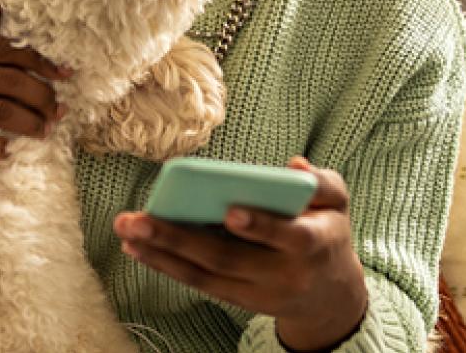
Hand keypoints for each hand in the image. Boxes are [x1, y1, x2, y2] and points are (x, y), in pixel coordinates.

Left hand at [113, 157, 368, 350]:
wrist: (329, 294)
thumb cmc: (327, 231)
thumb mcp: (338, 202)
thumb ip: (324, 182)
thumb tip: (295, 166)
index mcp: (314, 243)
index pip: (289, 236)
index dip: (261, 225)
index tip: (230, 211)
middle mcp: (283, 273)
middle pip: (228, 257)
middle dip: (180, 238)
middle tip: (138, 221)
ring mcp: (258, 292)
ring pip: (206, 275)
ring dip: (161, 255)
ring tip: (127, 233)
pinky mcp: (238, 299)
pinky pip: (200, 284)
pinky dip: (167, 267)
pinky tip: (138, 249)